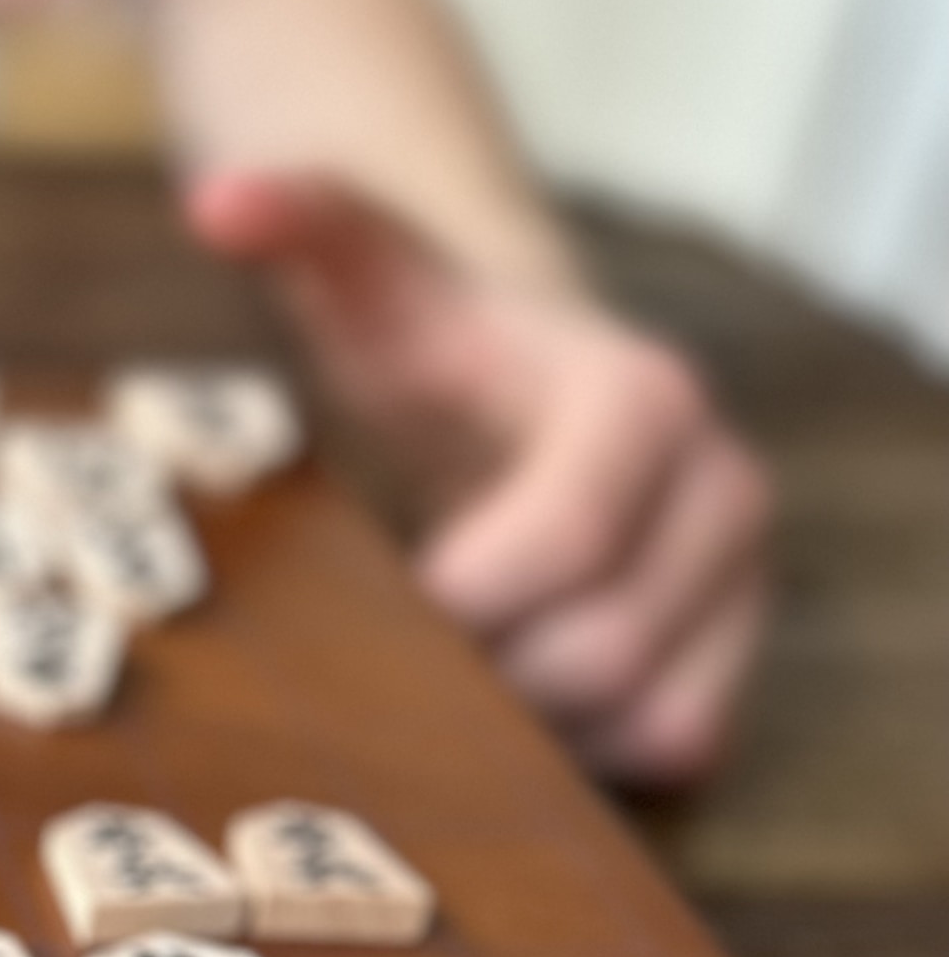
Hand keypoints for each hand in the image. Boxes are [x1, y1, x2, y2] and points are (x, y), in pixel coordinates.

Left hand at [186, 168, 773, 786]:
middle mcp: (722, 487)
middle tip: (400, 658)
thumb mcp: (365, 282)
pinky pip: (676, 748)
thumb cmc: (429, 345)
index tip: (390, 600)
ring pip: (645, 714)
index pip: (568, 536)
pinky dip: (584, 756)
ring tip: (449, 678)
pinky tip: (507, 710)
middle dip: (486, 673)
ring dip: (529, 726)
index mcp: (640, 398)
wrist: (522, 390)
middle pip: (602, 648)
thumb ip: (301, 222)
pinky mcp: (736, 655)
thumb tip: (214, 200)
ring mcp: (743, 578)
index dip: (467, 595)